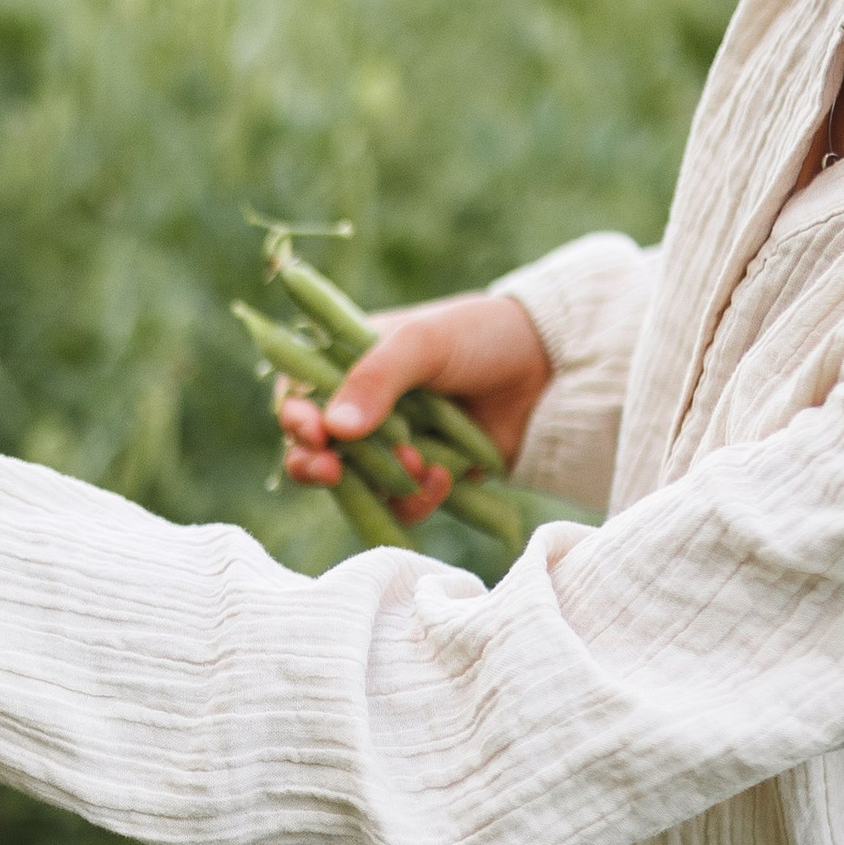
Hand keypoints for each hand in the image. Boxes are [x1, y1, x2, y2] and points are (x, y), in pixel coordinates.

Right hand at [277, 290, 550, 488]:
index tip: (312, 432)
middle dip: (315, 466)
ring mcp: (391, 449)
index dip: (295, 418)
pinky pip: (400, 506)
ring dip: (376, 483)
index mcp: (347, 364)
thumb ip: (376, 379)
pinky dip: (416, 499)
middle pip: (312, 451)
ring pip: (354, 488)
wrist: (548, 371)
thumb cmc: (479, 338)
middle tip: (330, 470)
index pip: (298, 395)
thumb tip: (333, 430)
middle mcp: (361, 410)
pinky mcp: (422, 479)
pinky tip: (444, 475)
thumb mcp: (423, 344)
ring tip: (416, 462)